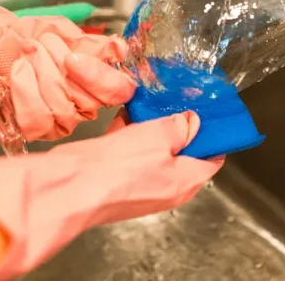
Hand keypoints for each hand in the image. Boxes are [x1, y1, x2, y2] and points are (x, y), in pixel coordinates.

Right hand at [0, 111, 222, 279]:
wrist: (69, 187)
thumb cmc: (119, 169)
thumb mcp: (160, 138)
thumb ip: (180, 127)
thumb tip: (192, 122)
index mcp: (185, 182)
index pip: (212, 158)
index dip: (214, 133)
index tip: (211, 110)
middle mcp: (166, 187)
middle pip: (183, 152)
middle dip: (180, 124)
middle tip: (179, 98)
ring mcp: (139, 183)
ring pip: (153, 148)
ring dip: (152, 125)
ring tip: (153, 99)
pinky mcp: (116, 176)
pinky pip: (129, 150)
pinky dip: (129, 132)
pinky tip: (126, 111)